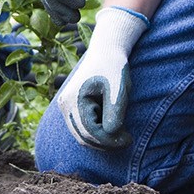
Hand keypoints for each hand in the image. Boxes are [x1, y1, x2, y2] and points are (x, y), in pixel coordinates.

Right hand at [53, 7, 148, 148]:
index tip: (129, 139)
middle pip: (83, 137)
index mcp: (73, 99)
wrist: (105, 51)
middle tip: (127, 139)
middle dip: (106, 142)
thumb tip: (111, 134)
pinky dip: (96, 130)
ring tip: (121, 132)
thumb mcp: (118, 89)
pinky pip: (81, 127)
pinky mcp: (70, 106)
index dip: (110, 140)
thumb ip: (114, 111)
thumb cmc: (113, 68)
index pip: (90, 132)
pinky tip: (112, 124)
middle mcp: (65, 105)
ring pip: (81, 134)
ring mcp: (65, 106)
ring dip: (101, 138)